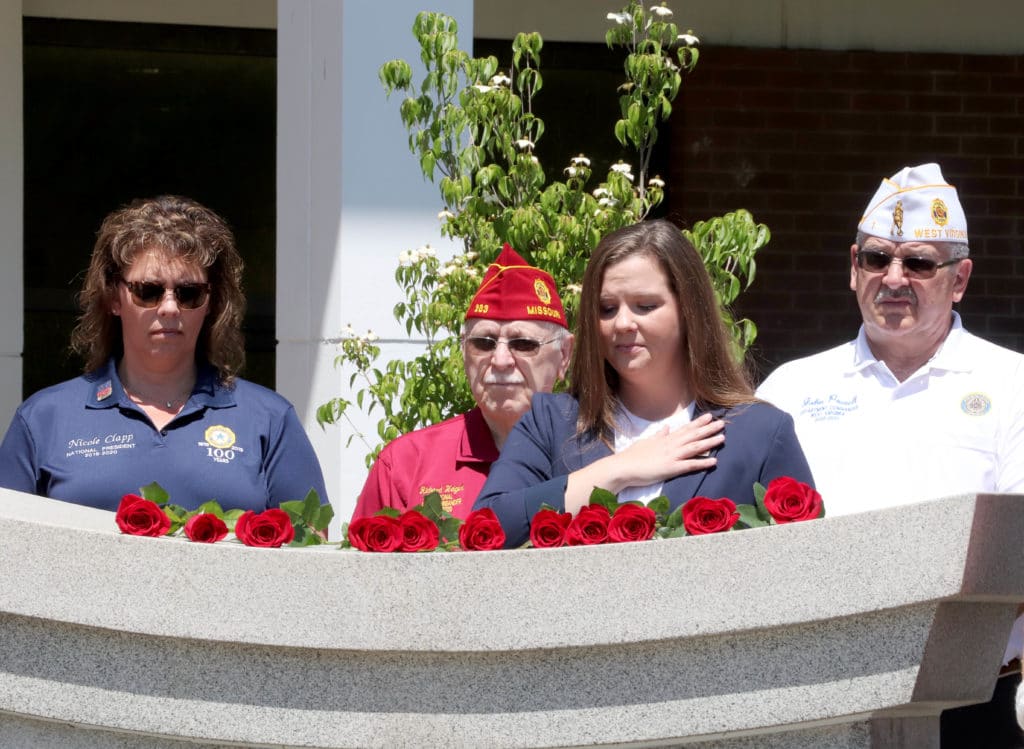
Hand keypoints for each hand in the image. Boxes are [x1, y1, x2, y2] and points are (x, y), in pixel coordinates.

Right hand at [564, 413, 724, 512]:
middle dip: (708, 429)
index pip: (685, 429)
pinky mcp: (671, 468)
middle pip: (693, 435)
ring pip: (694, 447)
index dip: (698, 423)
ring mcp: (671, 456)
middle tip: (722, 423)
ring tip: (722, 437)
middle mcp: (670, 445)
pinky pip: (690, 465)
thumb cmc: (632, 456)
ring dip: (709, 442)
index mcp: (665, 439)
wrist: (623, 467)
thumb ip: (658, 435)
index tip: (709, 416)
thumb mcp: (646, 441)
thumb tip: (666, 428)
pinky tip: (714, 461)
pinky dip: (702, 463)